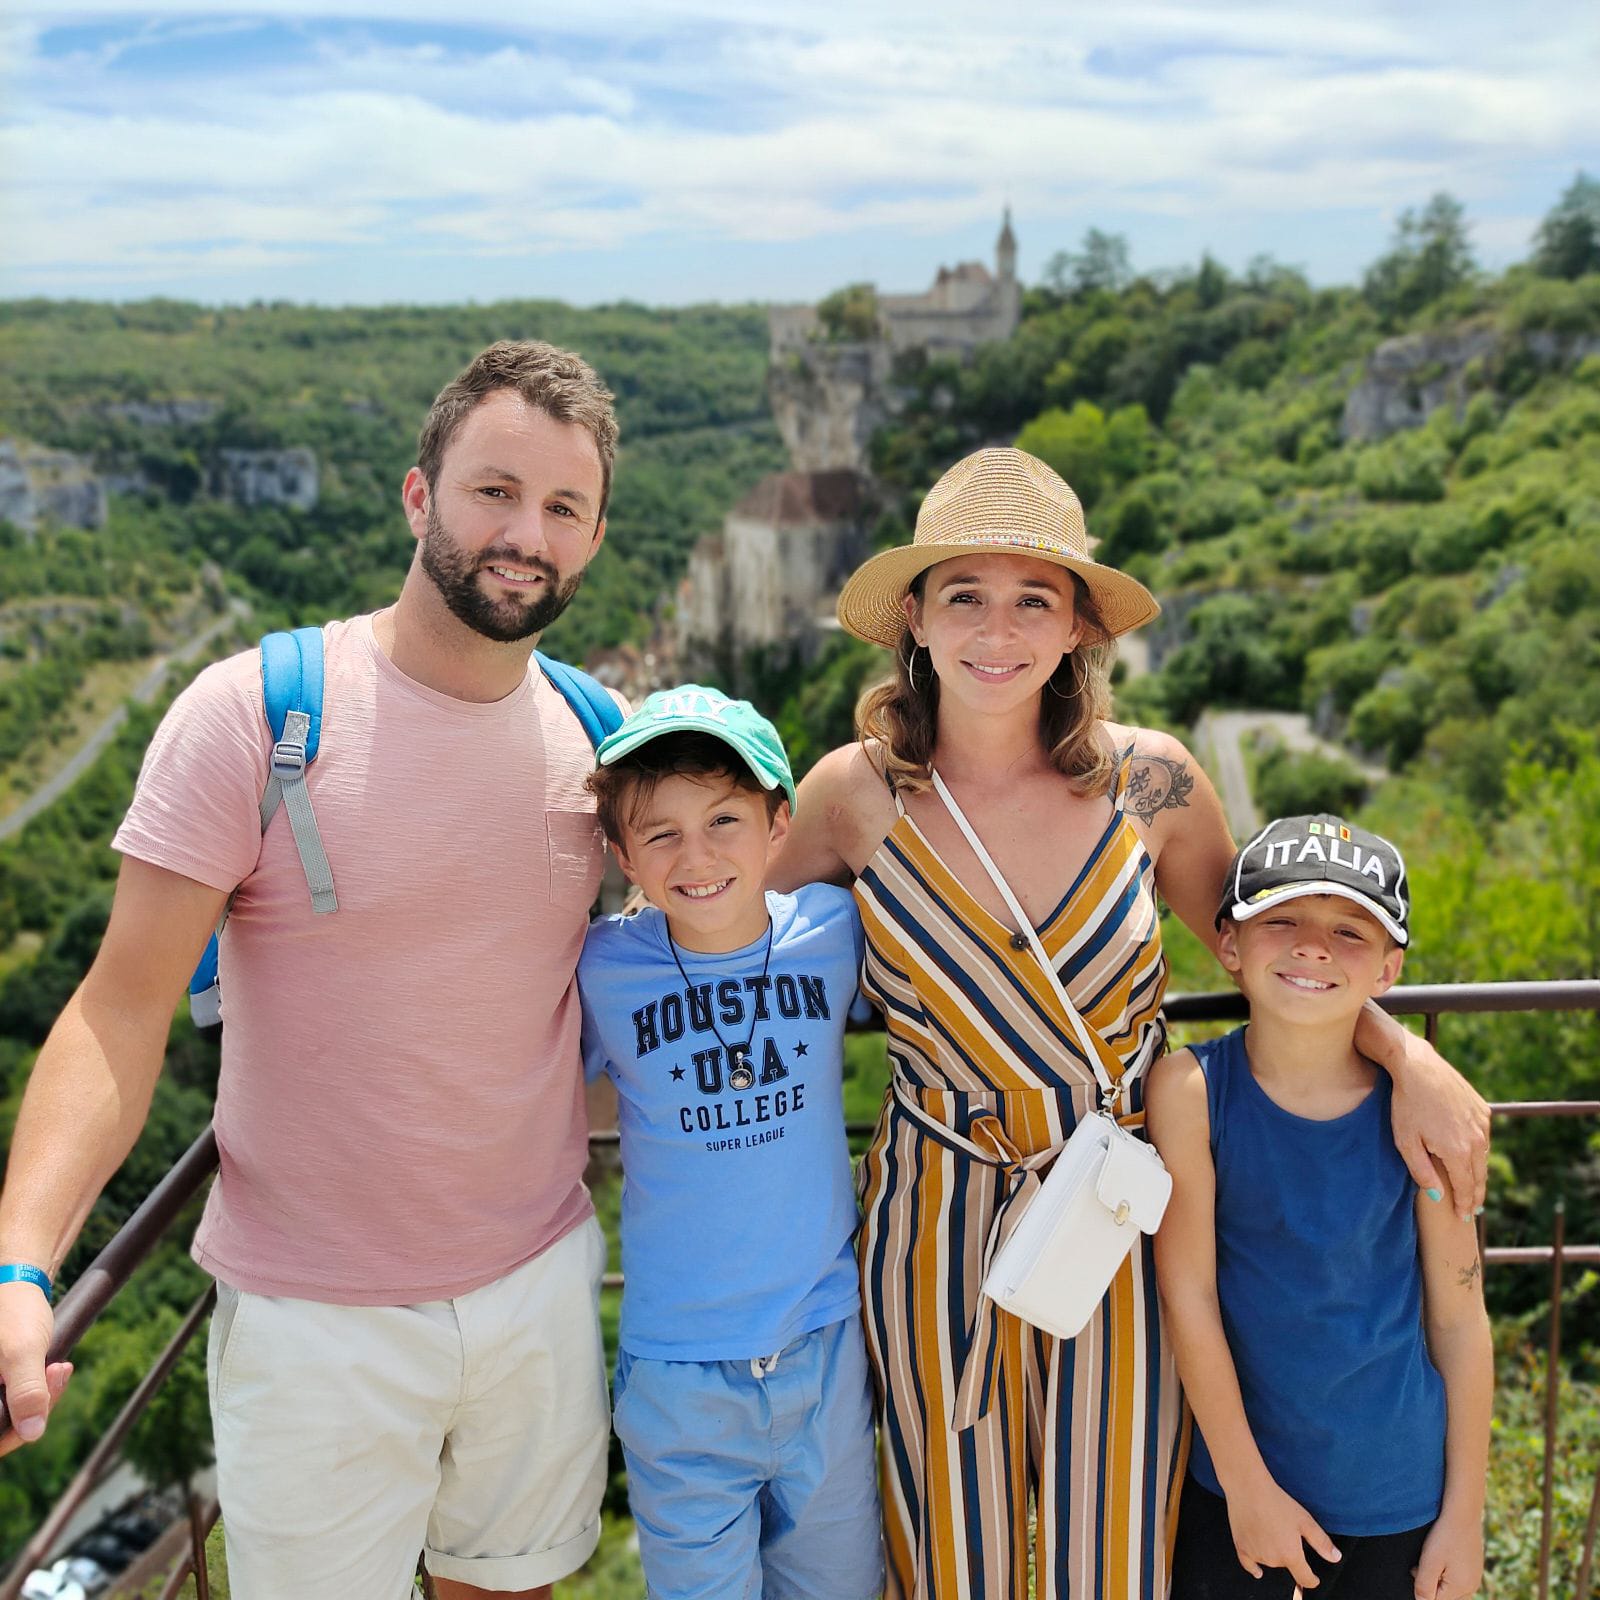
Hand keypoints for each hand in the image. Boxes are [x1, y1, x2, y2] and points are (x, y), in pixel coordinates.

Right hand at [0, 1279, 63, 1453]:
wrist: (19, 1284)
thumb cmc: (15, 1313)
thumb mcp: (23, 1353)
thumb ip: (26, 1393)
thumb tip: (32, 1433)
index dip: (15, 1434)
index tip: (43, 1403)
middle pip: (3, 1429)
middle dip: (36, 1408)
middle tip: (58, 1373)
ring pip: (14, 1416)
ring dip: (42, 1396)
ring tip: (59, 1367)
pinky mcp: (0, 1383)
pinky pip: (19, 1400)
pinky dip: (40, 1388)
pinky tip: (56, 1368)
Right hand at [1223, 1471, 1340, 1588]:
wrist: (1248, 1488)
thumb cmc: (1276, 1501)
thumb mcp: (1305, 1520)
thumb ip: (1321, 1542)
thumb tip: (1335, 1557)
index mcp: (1290, 1555)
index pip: (1305, 1578)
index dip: (1311, 1579)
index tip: (1313, 1578)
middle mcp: (1273, 1559)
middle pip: (1286, 1565)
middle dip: (1289, 1553)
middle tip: (1285, 1530)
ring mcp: (1255, 1554)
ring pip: (1269, 1561)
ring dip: (1272, 1552)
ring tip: (1270, 1528)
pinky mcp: (1241, 1547)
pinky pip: (1249, 1565)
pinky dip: (1254, 1568)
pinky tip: (1258, 1571)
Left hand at [1363, 1005, 1489, 1218]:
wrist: (1417, 1067)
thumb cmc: (1405, 1105)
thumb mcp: (1405, 1142)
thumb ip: (1421, 1172)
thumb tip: (1437, 1195)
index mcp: (1459, 1151)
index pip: (1467, 1187)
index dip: (1465, 1204)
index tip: (1464, 1217)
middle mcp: (1477, 1139)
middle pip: (1480, 1175)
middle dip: (1476, 1194)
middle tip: (1472, 1209)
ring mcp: (1482, 1123)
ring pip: (1483, 1156)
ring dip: (1477, 1171)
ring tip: (1471, 1185)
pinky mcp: (1482, 1109)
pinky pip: (1482, 1136)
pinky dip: (1477, 1149)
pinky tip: (1468, 1155)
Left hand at [1413, 1507, 1482, 1598]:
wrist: (1463, 1512)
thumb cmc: (1444, 1536)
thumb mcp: (1429, 1562)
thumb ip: (1424, 1586)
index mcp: (1461, 1588)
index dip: (1422, 1588)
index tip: (1416, 1569)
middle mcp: (1472, 1586)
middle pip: (1444, 1596)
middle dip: (1430, 1584)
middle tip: (1420, 1564)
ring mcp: (1475, 1576)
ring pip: (1450, 1587)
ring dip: (1436, 1577)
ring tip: (1430, 1558)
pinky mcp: (1474, 1566)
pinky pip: (1457, 1578)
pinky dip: (1445, 1571)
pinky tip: (1440, 1555)